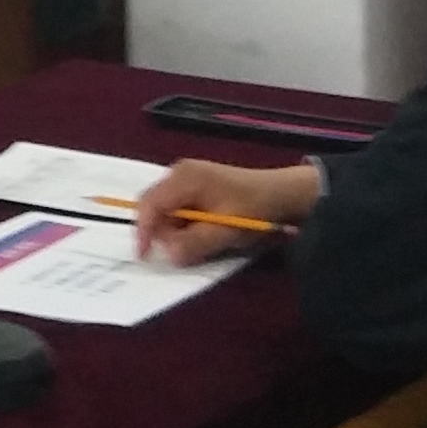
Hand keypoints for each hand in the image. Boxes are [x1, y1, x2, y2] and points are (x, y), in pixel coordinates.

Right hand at [130, 157, 318, 264]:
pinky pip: (177, 207)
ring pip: (165, 208)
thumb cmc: (254, 209)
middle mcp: (179, 173)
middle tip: (183, 250)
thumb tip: (168, 254)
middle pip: (154, 206)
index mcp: (184, 178)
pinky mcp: (195, 184)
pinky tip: (204, 231)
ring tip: (201, 240)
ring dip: (176, 229)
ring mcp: (186, 176)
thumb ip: (195, 243)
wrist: (282, 194)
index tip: (145, 255)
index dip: (144, 230)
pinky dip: (184, 223)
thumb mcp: (226, 231)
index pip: (150, 204)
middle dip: (163, 231)